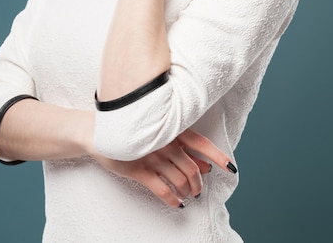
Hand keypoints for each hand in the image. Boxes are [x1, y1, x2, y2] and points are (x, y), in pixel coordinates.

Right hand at [92, 128, 236, 207]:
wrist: (101, 131)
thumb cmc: (134, 130)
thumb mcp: (160, 135)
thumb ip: (183, 148)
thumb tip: (204, 165)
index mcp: (172, 130)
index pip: (202, 143)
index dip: (218, 156)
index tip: (231, 169)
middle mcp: (165, 143)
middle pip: (192, 169)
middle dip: (199, 184)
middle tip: (198, 190)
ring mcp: (153, 157)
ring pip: (180, 181)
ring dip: (188, 192)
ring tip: (188, 195)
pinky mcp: (139, 171)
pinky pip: (163, 191)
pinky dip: (174, 200)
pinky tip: (177, 203)